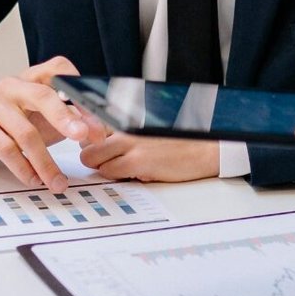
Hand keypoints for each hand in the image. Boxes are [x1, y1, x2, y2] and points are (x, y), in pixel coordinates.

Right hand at [0, 57, 108, 188]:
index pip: (59, 70)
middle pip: (42, 96)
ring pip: (26, 133)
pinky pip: (7, 149)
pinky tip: (35, 179)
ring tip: (58, 182)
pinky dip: (25, 168)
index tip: (96, 116)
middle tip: (83, 137)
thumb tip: (99, 131)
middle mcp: (13, 86)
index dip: (79, 92)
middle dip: (65, 118)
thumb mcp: (47, 117)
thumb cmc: (18, 121)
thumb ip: (73, 119)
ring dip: (46, 162)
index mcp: (33, 77)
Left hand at [77, 133, 218, 183]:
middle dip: (94, 158)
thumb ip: (126, 133)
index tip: (99, 149)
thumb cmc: (182, 141)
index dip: (93, 143)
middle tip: (111, 163)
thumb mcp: (149, 130)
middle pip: (87, 145)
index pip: (92, 127)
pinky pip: (110, 172)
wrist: (207, 148)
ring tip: (127, 169)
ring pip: (93, 160)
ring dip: (106, 168)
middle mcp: (125, 127)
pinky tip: (137, 173)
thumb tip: (102, 142)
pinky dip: (118, 177)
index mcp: (129, 118)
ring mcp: (130, 143)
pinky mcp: (137, 161)